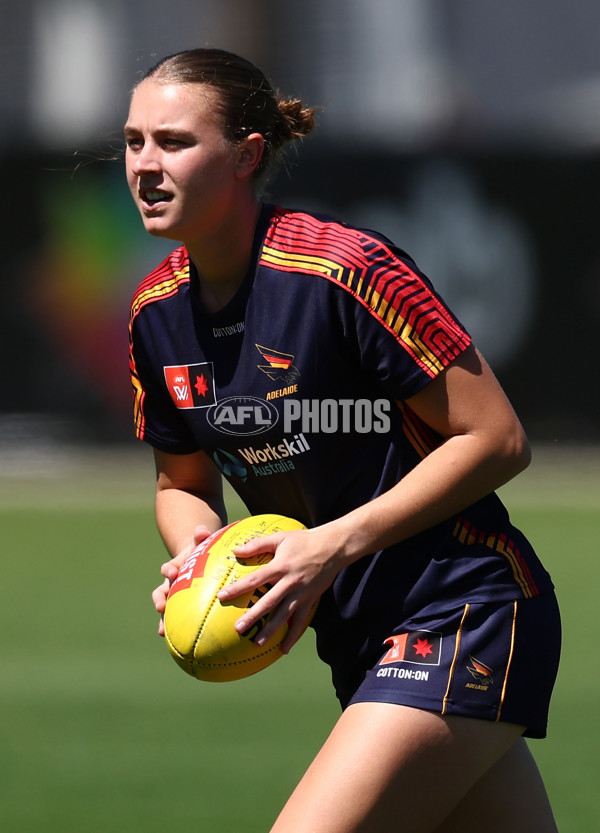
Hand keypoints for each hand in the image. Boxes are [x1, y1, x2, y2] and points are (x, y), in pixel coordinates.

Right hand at [151, 524, 211, 635]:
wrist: (194, 562)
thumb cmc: (199, 553)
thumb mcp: (200, 544)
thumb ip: (201, 537)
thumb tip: (202, 529)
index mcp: (175, 568)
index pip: (168, 569)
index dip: (169, 570)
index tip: (172, 572)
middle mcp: (170, 584)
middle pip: (160, 592)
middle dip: (159, 599)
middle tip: (160, 606)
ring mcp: (172, 596)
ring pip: (165, 608)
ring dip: (162, 619)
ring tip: (162, 631)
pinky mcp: (178, 607)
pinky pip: (175, 619)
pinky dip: (174, 629)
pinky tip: (178, 642)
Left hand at [217, 526, 345, 652]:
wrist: (333, 547)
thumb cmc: (304, 540)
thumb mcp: (280, 538)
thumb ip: (257, 544)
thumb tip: (235, 550)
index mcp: (280, 566)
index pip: (255, 579)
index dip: (238, 588)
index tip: (222, 596)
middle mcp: (290, 582)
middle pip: (269, 602)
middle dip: (253, 616)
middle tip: (238, 628)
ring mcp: (302, 593)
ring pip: (284, 615)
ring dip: (272, 630)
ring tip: (258, 643)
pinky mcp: (311, 599)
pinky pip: (301, 620)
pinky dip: (293, 635)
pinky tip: (284, 648)